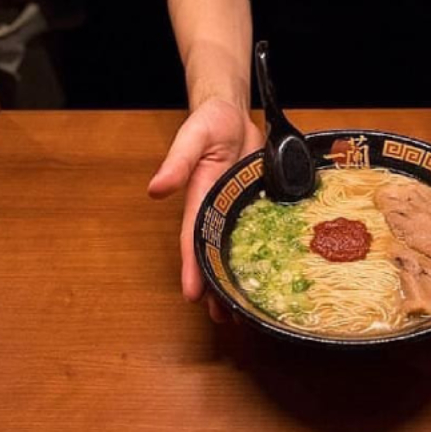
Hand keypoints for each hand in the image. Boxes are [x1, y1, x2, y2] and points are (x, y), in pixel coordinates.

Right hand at [148, 98, 263, 321]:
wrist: (235, 113)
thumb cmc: (210, 122)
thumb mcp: (192, 137)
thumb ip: (177, 161)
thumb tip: (156, 189)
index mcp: (200, 199)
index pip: (194, 240)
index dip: (193, 268)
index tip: (193, 296)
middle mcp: (217, 210)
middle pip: (215, 254)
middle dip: (217, 286)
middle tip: (226, 318)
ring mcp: (238, 209)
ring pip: (238, 249)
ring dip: (239, 277)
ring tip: (247, 310)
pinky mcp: (257, 204)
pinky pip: (261, 233)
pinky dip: (263, 254)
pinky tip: (274, 273)